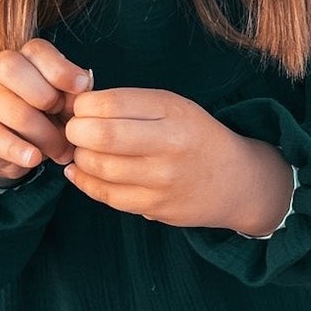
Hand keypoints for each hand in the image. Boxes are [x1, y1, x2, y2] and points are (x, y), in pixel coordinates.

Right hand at [0, 39, 91, 187]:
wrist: (13, 148)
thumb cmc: (45, 115)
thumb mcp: (64, 101)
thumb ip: (75, 93)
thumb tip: (84, 86)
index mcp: (24, 58)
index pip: (36, 49)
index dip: (60, 68)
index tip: (81, 87)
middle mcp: (0, 74)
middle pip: (12, 69)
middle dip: (46, 96)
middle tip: (64, 117)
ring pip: (15, 111)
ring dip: (46, 136)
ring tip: (62, 152)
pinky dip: (20, 150)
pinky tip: (35, 159)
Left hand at [62, 87, 293, 232]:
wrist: (235, 181)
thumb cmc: (195, 136)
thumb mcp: (173, 106)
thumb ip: (130, 104)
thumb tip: (77, 107)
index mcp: (173, 111)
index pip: (110, 103)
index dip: (84, 105)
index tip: (82, 108)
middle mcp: (170, 144)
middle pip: (101, 136)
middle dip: (76, 131)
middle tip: (75, 130)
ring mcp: (162, 180)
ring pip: (99, 167)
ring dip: (80, 157)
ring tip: (83, 150)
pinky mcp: (155, 206)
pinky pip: (106, 195)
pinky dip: (85, 180)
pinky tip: (80, 170)